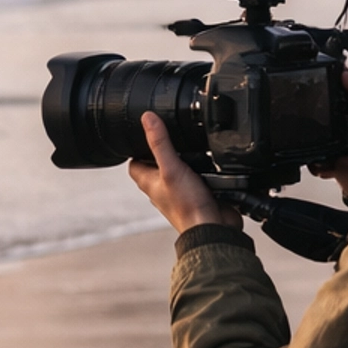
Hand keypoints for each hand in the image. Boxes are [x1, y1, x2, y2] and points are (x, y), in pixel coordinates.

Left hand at [128, 113, 241, 233]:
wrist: (213, 228)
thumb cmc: (188, 207)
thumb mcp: (171, 168)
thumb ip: (160, 143)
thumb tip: (147, 118)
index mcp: (150, 183)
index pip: (134, 163)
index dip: (137, 148)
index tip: (145, 134)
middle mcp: (163, 188)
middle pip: (157, 165)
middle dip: (162, 151)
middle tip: (170, 135)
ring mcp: (181, 193)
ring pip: (178, 171)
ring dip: (184, 160)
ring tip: (190, 145)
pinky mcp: (199, 195)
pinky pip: (197, 179)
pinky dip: (203, 170)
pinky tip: (210, 162)